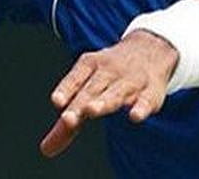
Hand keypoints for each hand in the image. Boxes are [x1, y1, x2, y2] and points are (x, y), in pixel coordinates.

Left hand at [39, 30, 177, 157]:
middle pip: (93, 90)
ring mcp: (131, 80)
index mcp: (90, 65)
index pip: (75, 78)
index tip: (57, 101)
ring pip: (116, 92)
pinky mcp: (151, 91)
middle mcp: (110, 71)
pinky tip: (134, 116)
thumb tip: (47, 149)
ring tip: (92, 110)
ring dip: (104, 101)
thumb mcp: (86, 88)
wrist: (150, 48)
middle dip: (81, 104)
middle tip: (68, 119)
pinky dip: (140, 107)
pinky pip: (146, 100)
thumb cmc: (110, 74)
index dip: (66, 90)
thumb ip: (68, 121)